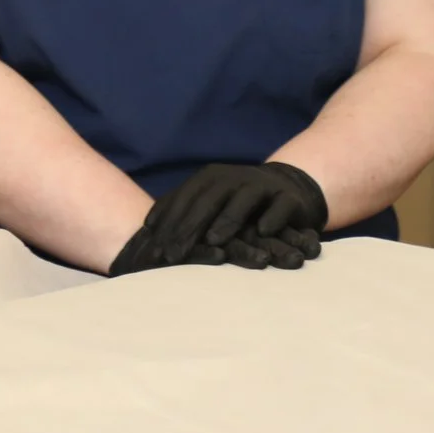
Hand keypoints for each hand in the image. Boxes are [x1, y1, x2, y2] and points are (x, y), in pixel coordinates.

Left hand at [110, 162, 327, 274]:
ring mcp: (262, 186)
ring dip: (229, 219)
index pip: (184, 198)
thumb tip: (145, 232)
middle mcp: (234, 178)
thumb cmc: (237, 202)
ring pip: (243, 199)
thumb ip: (184, 213)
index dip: (167, 220)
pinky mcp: (287, 198)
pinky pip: (279, 206)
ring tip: (214, 240)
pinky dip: (271, 217)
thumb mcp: (210, 203)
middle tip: (174, 254)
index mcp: (211, 178)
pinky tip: (262, 231)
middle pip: (208, 200)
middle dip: (189, 227)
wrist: (286, 189)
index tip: (151, 245)